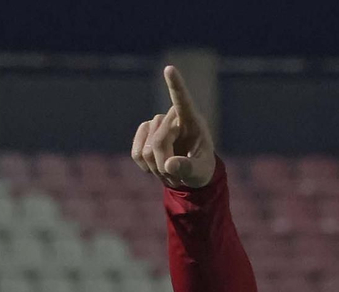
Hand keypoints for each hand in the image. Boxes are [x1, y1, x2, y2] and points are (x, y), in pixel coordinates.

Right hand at [131, 65, 216, 188]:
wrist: (189, 173)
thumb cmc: (201, 168)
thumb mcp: (201, 172)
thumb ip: (189, 168)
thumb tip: (169, 165)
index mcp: (192, 121)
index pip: (182, 100)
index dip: (175, 85)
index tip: (169, 69)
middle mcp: (172, 117)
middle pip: (158, 141)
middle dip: (165, 164)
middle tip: (178, 175)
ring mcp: (156, 124)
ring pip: (146, 150)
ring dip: (157, 168)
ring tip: (171, 171)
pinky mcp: (143, 135)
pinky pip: (137, 154)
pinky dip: (146, 167)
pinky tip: (157, 167)